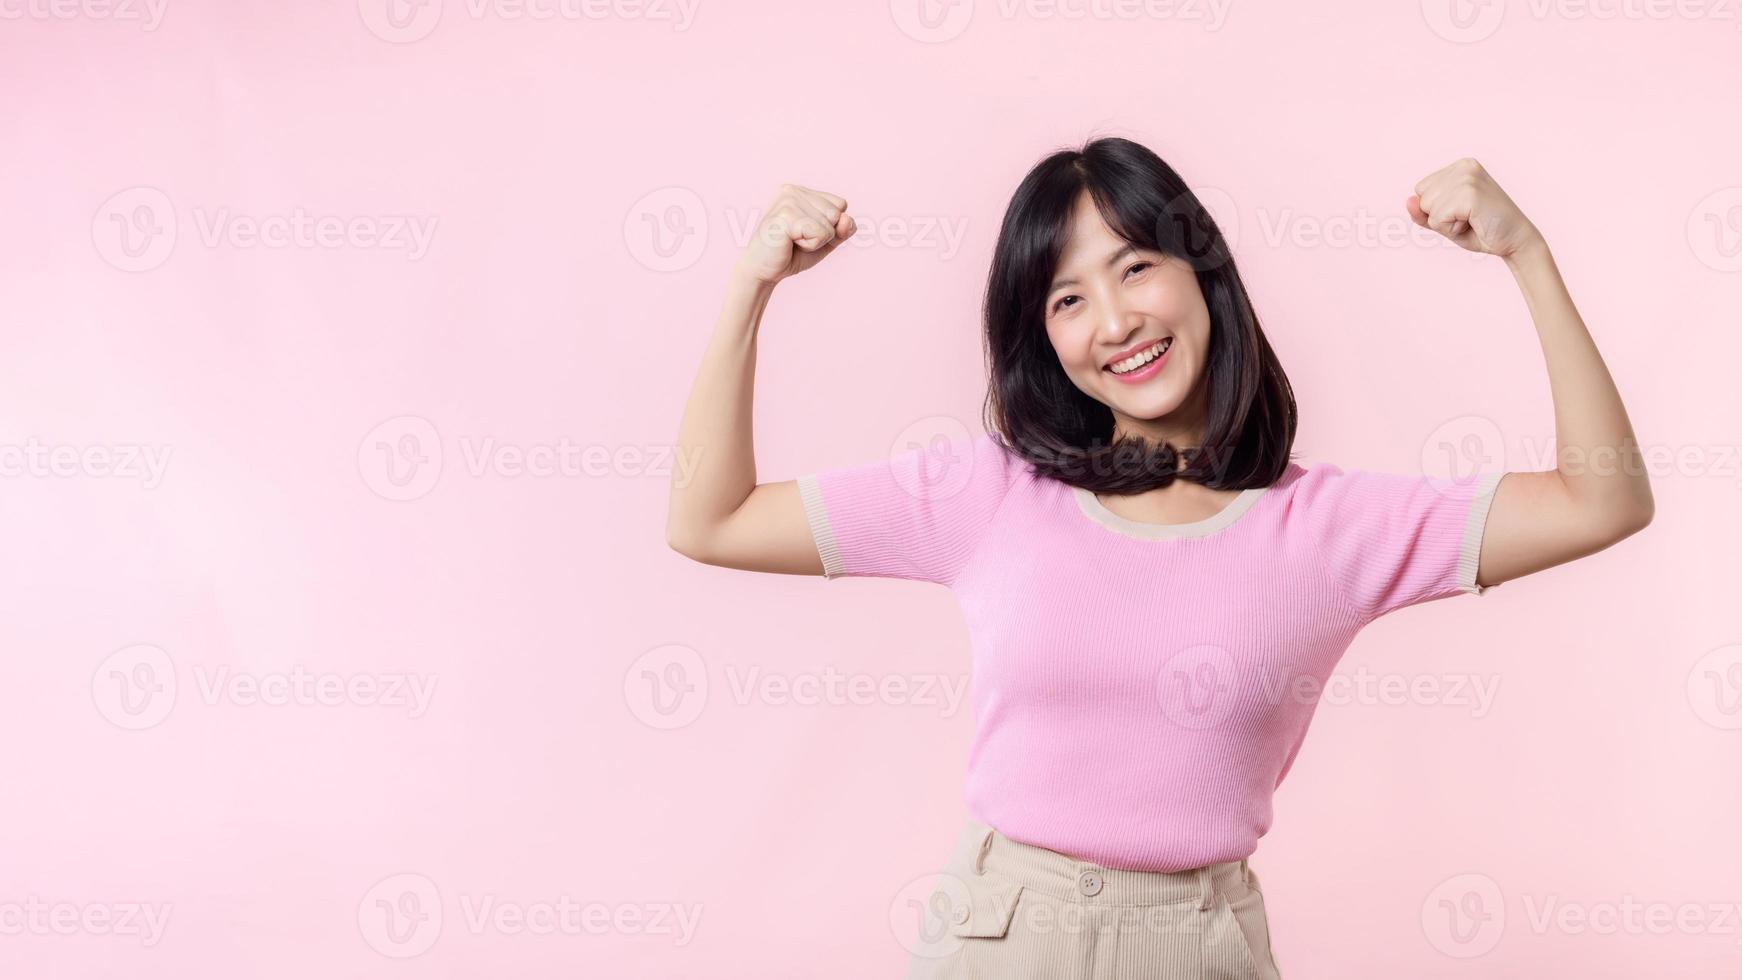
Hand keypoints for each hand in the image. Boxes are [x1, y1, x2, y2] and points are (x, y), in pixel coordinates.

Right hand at [732, 183, 856, 285]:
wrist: (763, 271)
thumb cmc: (792, 254)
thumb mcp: (825, 241)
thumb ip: (842, 229)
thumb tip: (847, 219)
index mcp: (801, 191)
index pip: (841, 204)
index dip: (830, 227)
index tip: (805, 233)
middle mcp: (794, 190)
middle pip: (837, 213)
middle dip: (823, 234)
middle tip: (797, 240)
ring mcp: (789, 200)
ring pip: (829, 224)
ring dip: (815, 242)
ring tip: (792, 241)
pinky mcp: (786, 215)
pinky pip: (820, 233)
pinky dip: (810, 246)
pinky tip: (789, 243)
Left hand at [1406, 158, 1542, 258]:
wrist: (1516, 241)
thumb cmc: (1482, 230)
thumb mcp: (1445, 222)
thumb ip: (1423, 213)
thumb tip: (1409, 201)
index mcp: (1459, 167)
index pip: (1421, 189)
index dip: (1436, 210)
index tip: (1463, 213)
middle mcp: (1464, 166)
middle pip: (1422, 197)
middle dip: (1439, 217)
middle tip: (1469, 219)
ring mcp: (1468, 177)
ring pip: (1428, 208)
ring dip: (1446, 224)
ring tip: (1472, 220)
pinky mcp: (1470, 192)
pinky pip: (1438, 218)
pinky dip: (1451, 229)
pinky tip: (1474, 223)